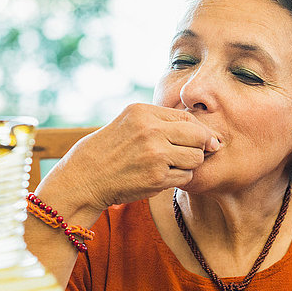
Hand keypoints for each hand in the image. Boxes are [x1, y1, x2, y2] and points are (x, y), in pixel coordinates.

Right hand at [36, 103, 218, 220]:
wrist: (85, 177)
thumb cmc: (110, 150)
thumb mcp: (130, 123)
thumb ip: (163, 121)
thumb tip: (206, 133)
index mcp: (143, 112)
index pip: (188, 118)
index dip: (201, 131)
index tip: (204, 140)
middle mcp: (151, 130)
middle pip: (199, 137)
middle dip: (201, 147)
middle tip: (190, 154)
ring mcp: (155, 155)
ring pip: (196, 158)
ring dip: (188, 164)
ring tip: (171, 165)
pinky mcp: (157, 178)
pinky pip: (185, 176)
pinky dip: (178, 178)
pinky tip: (161, 176)